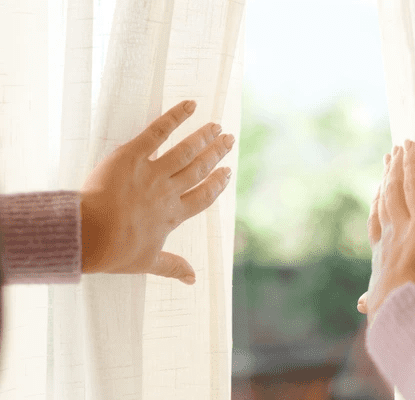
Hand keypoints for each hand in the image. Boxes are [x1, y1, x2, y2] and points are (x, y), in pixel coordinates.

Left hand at [79, 100, 234, 284]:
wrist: (87, 236)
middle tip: (229, 139)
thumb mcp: (146, 263)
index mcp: (173, 215)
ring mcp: (152, 172)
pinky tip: (190, 105)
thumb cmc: (114, 251)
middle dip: (216, 153)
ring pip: (186, 151)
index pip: (203, 196)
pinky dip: (175, 117)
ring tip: (217, 126)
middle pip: (199, 169)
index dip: (217, 183)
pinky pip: (158, 132)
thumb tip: (193, 279)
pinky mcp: (132, 155)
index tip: (227, 172)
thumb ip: (172, 266)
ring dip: (204, 137)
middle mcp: (168, 192)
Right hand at [357, 139, 414, 325]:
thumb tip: (362, 305)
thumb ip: (371, 300)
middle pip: (385, 199)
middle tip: (387, 160)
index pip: (377, 222)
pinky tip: (410, 149)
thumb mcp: (378, 304)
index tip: (376, 191)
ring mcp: (404, 224)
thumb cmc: (392, 310)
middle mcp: (389, 234)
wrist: (402, 307)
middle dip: (386, 178)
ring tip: (398, 149)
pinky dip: (412, 165)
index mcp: (380, 254)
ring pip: (398, 187)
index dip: (376, 204)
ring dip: (398, 166)